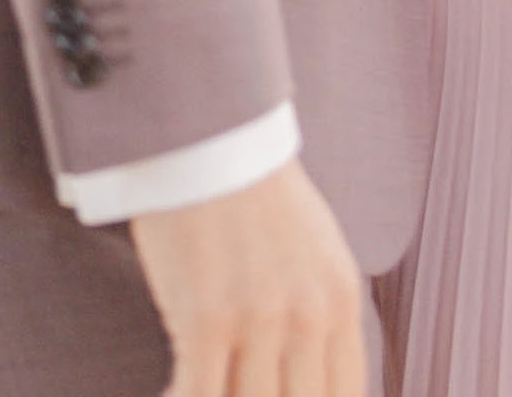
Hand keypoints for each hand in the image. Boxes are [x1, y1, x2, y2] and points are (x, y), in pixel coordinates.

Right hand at [130, 160, 366, 396]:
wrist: (212, 139)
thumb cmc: (258, 200)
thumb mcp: (317, 254)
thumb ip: (324, 317)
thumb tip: (319, 381)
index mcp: (341, 300)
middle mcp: (308, 315)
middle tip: (239, 391)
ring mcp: (259, 318)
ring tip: (209, 385)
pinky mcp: (206, 319)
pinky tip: (170, 392)